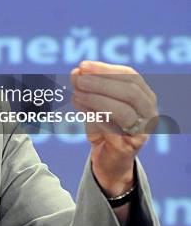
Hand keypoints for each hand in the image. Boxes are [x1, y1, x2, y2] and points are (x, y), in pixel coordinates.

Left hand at [70, 60, 158, 195]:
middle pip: (130, 92)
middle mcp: (149, 113)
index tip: (83, 66)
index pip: (130, 76)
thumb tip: (76, 73)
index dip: (105, 69)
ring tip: (76, 94)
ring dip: (96, 99)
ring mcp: (142, 132)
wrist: (107, 159)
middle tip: (78, 80)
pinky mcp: (128, 148)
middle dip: (101, 83)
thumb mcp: (95, 102)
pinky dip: (93, 116)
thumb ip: (87, 87)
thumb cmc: (103, 125)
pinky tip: (79, 108)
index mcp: (145, 96)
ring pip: (123, 111)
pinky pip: (111, 129)